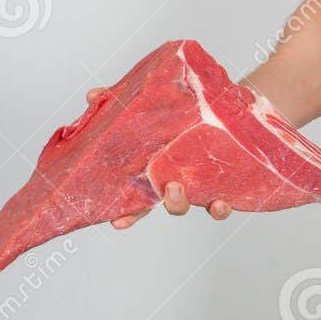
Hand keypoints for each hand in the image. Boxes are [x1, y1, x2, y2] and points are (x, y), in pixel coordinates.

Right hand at [84, 88, 233, 229]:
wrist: (226, 109)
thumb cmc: (183, 114)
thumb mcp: (149, 106)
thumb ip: (118, 102)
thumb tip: (93, 96)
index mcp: (156, 173)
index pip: (138, 200)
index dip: (128, 214)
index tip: (117, 223)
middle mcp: (177, 184)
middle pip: (166, 204)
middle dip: (160, 203)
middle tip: (164, 188)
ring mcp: (200, 187)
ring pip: (187, 205)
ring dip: (179, 202)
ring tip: (176, 187)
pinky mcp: (224, 185)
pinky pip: (219, 206)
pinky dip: (219, 209)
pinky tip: (220, 202)